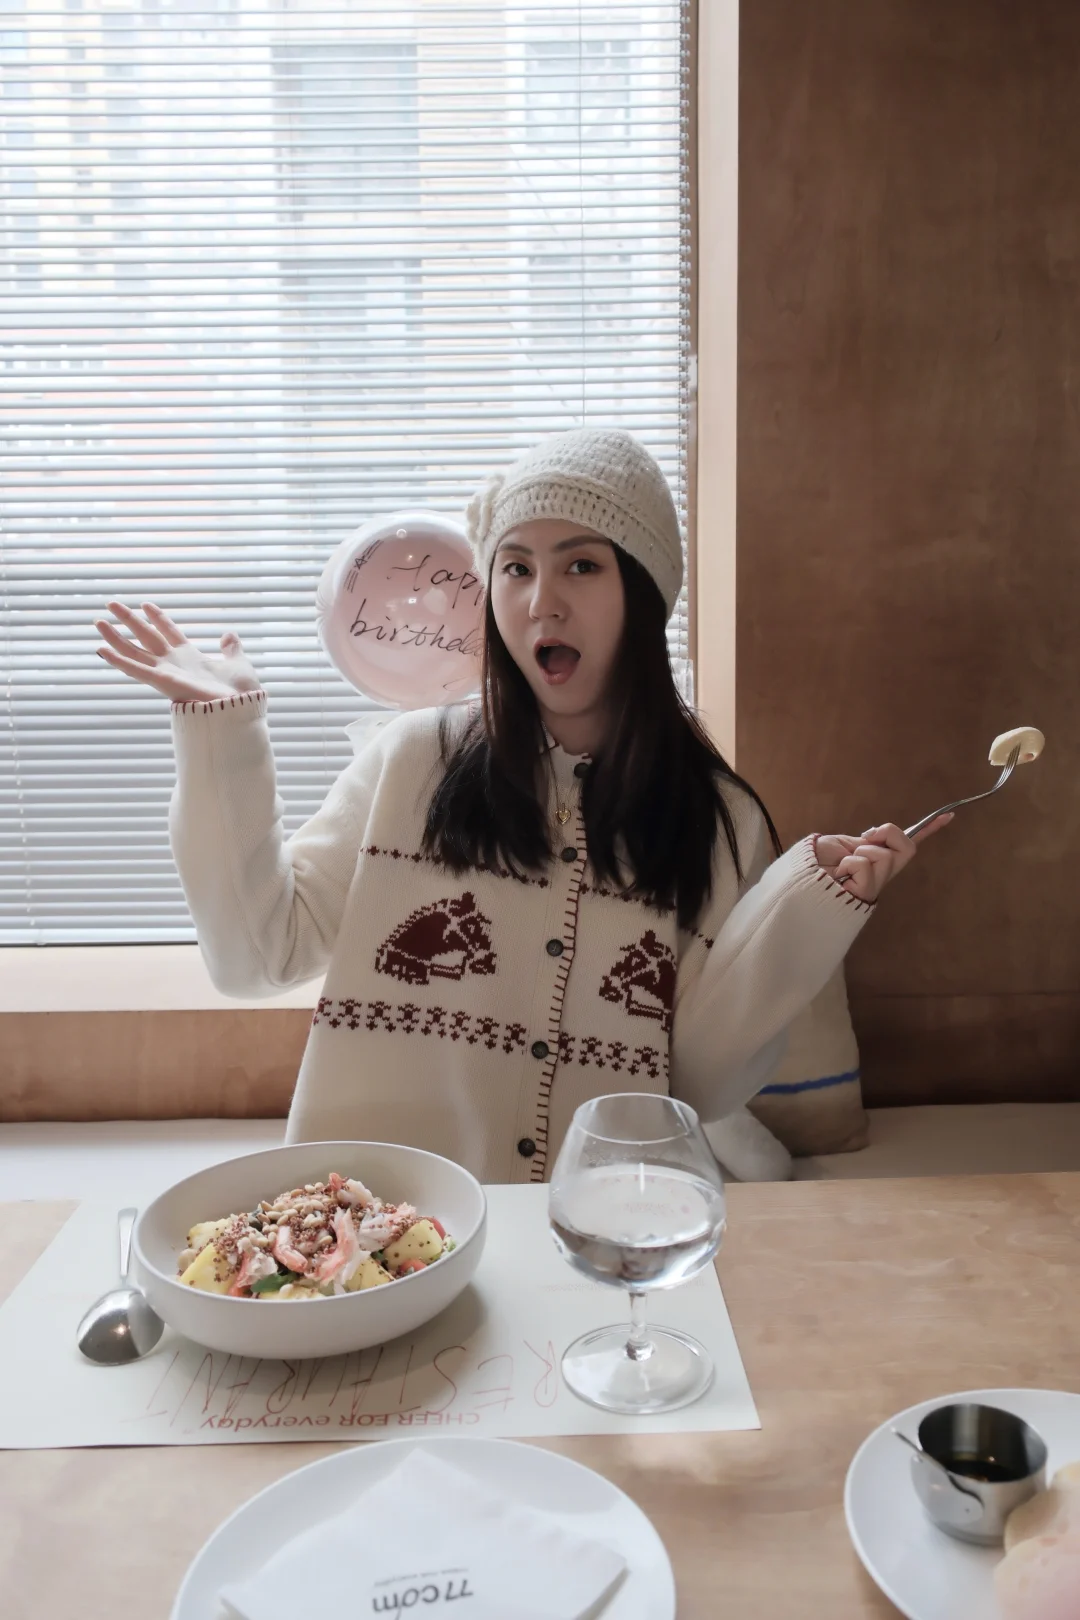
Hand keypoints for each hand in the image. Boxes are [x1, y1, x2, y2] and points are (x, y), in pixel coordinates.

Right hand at [93, 601, 260, 703]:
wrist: (241, 707)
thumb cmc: (240, 692)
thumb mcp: (237, 662)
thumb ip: (231, 648)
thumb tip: (229, 635)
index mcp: (191, 657)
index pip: (169, 632)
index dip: (158, 618)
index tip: (146, 604)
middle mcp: (174, 664)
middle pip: (146, 637)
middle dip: (129, 620)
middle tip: (111, 604)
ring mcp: (165, 673)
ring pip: (134, 651)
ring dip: (115, 638)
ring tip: (98, 621)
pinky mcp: (162, 682)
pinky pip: (136, 670)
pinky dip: (118, 660)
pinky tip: (101, 649)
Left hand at [813, 815, 952, 903]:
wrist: (797, 881)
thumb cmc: (815, 865)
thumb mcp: (844, 844)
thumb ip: (866, 843)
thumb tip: (876, 835)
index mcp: (876, 860)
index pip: (907, 844)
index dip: (929, 829)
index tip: (949, 815)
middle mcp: (881, 874)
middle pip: (908, 847)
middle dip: (888, 834)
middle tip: (865, 839)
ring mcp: (875, 884)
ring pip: (884, 855)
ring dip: (859, 853)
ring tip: (841, 866)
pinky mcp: (866, 893)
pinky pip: (865, 864)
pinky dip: (849, 863)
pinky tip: (838, 875)